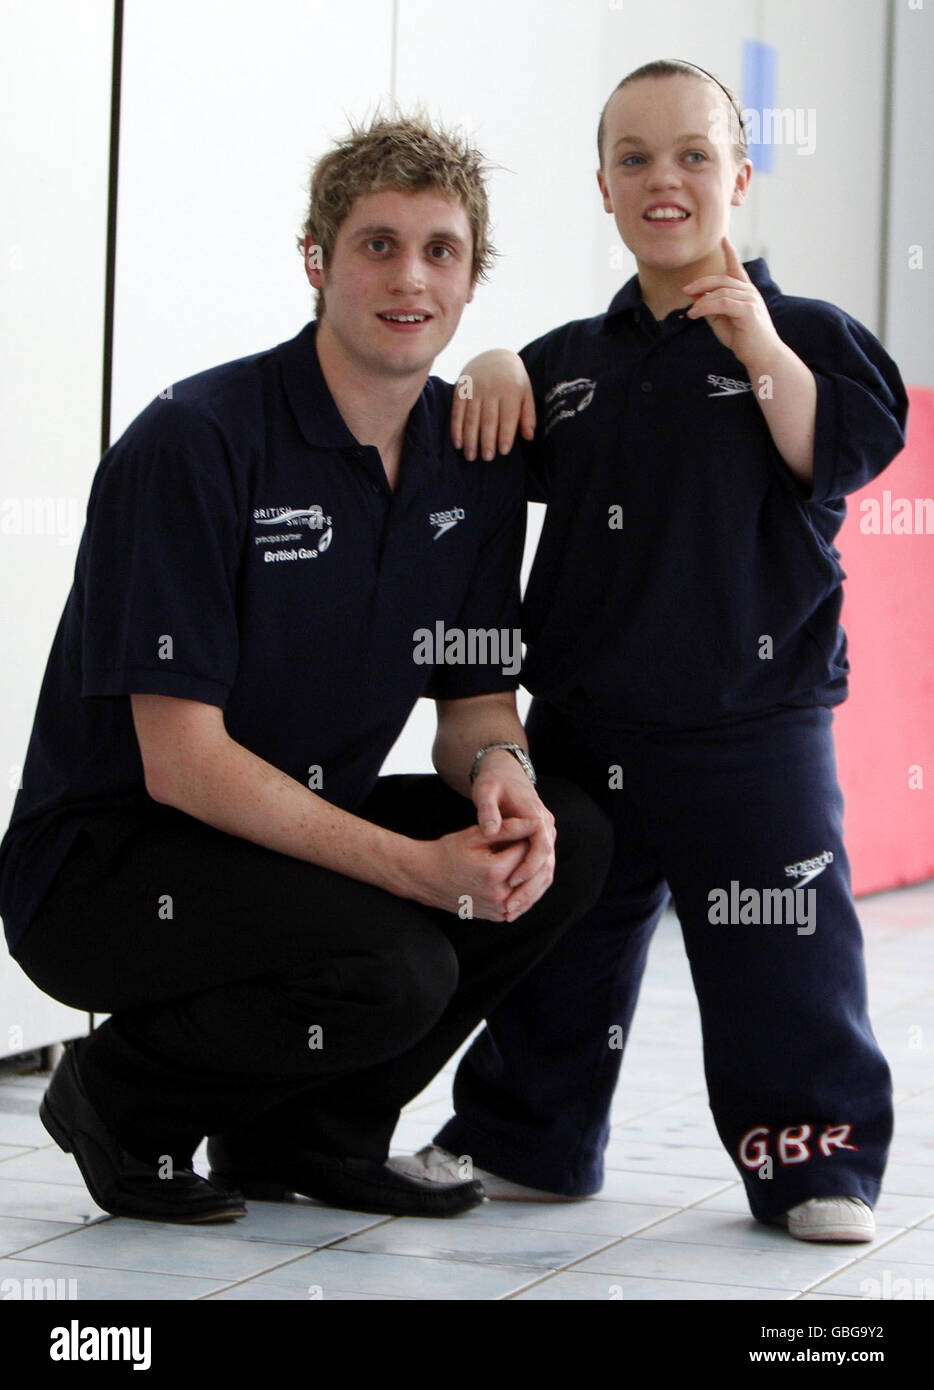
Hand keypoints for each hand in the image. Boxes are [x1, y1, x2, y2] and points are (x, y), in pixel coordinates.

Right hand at [412, 817, 542, 921]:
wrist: (427, 878)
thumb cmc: (449, 852)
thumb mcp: (475, 836)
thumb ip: (507, 829)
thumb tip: (535, 822)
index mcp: (495, 872)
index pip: (527, 850)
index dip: (523, 837)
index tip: (514, 832)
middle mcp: (499, 895)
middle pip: (529, 870)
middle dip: (525, 855)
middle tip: (511, 844)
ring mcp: (498, 909)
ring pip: (527, 887)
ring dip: (523, 872)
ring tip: (507, 859)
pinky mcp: (497, 916)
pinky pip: (518, 901)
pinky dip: (517, 887)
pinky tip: (507, 875)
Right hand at [451, 349, 535, 460]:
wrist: (494, 356)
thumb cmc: (514, 381)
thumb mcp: (526, 393)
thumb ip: (528, 415)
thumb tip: (529, 437)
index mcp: (510, 390)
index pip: (507, 417)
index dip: (505, 435)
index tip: (503, 451)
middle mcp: (491, 389)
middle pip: (488, 420)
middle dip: (487, 441)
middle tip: (487, 458)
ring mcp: (474, 389)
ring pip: (471, 418)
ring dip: (470, 439)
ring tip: (471, 456)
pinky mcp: (460, 390)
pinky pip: (457, 412)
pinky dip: (456, 429)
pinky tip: (458, 443)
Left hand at [472, 750, 555, 918]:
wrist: (504, 772)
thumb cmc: (493, 782)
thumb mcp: (485, 791)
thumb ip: (488, 811)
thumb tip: (490, 829)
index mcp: (537, 816)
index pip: (540, 848)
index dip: (527, 867)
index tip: (511, 882)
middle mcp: (546, 828)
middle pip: (546, 865)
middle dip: (530, 889)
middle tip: (511, 907)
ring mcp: (545, 837)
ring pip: (546, 872)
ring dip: (531, 893)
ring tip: (512, 912)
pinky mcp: (539, 844)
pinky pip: (540, 871)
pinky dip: (530, 888)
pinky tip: (515, 904)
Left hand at [682, 236, 781, 367]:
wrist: (761, 356)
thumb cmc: (743, 339)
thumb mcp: (722, 321)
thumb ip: (710, 307)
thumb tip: (696, 296)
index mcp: (745, 292)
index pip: (737, 269)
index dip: (731, 253)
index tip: (724, 239)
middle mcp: (749, 292)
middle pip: (722, 279)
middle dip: (702, 283)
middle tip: (685, 290)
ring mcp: (750, 300)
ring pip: (721, 292)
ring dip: (702, 300)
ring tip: (691, 312)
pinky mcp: (748, 310)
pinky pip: (723, 303)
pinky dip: (706, 306)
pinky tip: (695, 314)